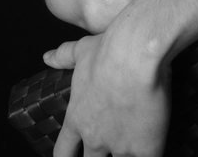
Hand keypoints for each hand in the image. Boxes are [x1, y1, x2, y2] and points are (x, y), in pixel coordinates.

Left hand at [43, 33, 170, 156]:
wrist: (136, 55)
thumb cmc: (109, 50)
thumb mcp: (81, 50)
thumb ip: (63, 56)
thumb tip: (47, 57)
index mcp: (78, 118)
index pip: (63, 152)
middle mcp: (95, 137)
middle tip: (103, 151)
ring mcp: (119, 146)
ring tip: (129, 149)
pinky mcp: (145, 148)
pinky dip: (147, 155)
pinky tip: (150, 150)